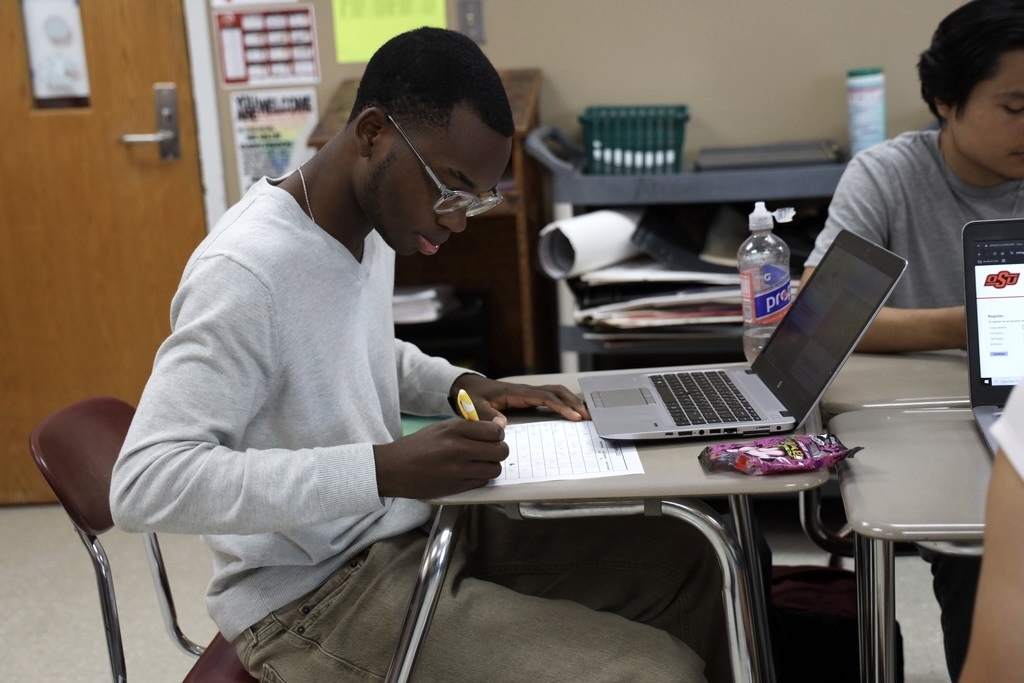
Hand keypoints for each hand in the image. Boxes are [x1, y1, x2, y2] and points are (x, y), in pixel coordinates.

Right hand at [373, 418, 507, 498]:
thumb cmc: (418, 446)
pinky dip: (481, 477)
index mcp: (455, 429)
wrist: (395, 468)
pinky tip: (471, 472)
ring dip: (491, 466)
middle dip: (499, 450)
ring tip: (481, 462)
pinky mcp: (457, 486)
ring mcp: (459, 469)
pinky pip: (483, 481)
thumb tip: (496, 426)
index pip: (494, 431)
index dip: (498, 434)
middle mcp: (459, 448)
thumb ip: (468, 427)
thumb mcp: (441, 428)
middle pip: (500, 451)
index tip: (493, 436)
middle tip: (491, 450)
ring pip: (495, 468)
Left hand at [451, 374, 589, 427]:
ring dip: (572, 401)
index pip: (546, 397)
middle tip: (589, 416)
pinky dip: (565, 402)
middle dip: (574, 403)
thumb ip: (486, 416)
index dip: (561, 407)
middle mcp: (527, 390)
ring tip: (587, 414)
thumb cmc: (473, 396)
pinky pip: (551, 397)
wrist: (469, 386)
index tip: (574, 417)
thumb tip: (502, 426)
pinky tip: (573, 411)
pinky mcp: (529, 397)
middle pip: (557, 392)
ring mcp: (529, 392)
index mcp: (517, 393)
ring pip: (557, 392)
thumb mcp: (474, 407)